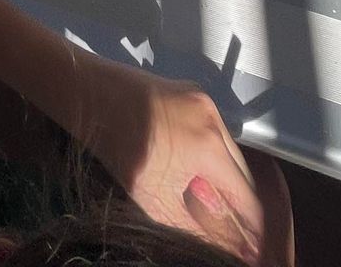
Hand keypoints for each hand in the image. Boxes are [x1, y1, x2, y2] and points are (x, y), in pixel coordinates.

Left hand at [94, 71, 289, 266]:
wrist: (89, 94)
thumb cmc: (119, 148)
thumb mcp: (156, 199)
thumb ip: (193, 226)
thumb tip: (223, 247)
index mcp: (210, 144)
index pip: (247, 196)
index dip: (250, 228)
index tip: (251, 250)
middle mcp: (214, 117)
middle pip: (242, 171)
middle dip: (238, 202)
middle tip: (232, 229)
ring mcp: (203, 99)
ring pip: (227, 148)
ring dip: (223, 176)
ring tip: (207, 200)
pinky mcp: (189, 90)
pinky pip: (211, 129)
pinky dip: (208, 151)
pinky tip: (193, 169)